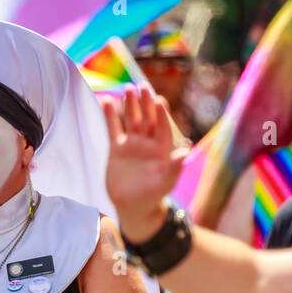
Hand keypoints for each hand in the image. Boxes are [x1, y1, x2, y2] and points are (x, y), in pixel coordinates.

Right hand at [101, 85, 190, 242]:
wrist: (133, 206)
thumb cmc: (153, 195)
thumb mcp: (165, 182)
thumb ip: (174, 167)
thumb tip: (186, 153)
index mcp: (161, 149)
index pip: (162, 126)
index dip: (161, 114)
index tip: (159, 100)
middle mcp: (147, 143)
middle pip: (147, 118)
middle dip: (145, 103)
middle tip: (142, 86)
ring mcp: (132, 144)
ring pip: (131, 120)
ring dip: (130, 105)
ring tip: (127, 89)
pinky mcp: (117, 149)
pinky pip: (113, 129)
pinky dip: (109, 116)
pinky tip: (105, 100)